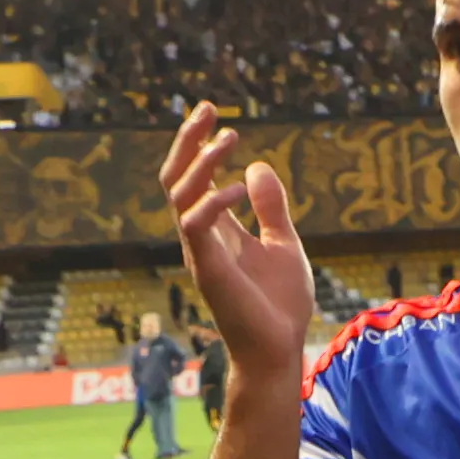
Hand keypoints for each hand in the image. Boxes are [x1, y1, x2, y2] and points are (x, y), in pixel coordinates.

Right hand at [161, 106, 317, 394]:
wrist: (278, 349)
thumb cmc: (279, 305)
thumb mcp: (283, 242)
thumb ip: (271, 207)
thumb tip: (259, 165)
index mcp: (217, 229)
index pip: (195, 178)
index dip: (198, 144)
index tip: (211, 112)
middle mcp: (201, 236)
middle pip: (176, 179)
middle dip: (187, 141)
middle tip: (206, 108)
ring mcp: (201, 252)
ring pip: (180, 195)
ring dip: (202, 163)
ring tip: (229, 137)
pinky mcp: (208, 269)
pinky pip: (195, 224)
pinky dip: (213, 200)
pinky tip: (240, 187)